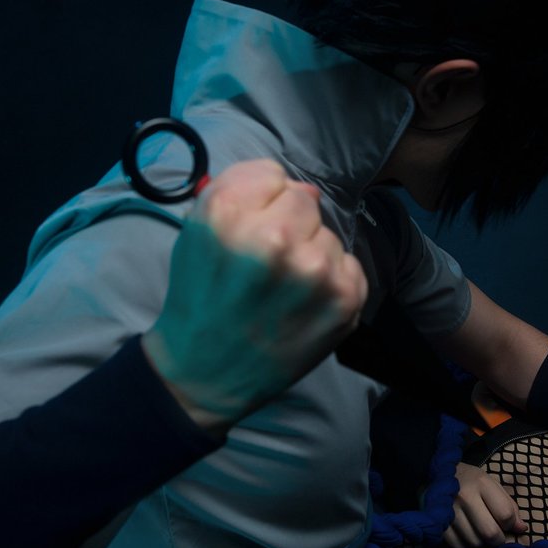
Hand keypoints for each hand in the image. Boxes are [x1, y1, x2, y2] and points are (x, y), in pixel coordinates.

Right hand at [142, 159, 367, 426]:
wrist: (205, 372)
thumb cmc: (201, 297)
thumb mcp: (197, 230)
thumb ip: (242, 189)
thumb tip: (303, 189)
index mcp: (229, 215)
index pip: (273, 175)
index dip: (260, 202)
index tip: (247, 231)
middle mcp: (275, 238)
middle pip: (305, 200)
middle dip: (289, 226)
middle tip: (265, 267)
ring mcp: (315, 270)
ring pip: (328, 235)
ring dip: (311, 256)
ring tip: (282, 292)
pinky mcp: (345, 299)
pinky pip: (349, 265)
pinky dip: (332, 282)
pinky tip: (304, 306)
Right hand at [443, 463, 527, 547]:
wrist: (438, 476)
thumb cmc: (471, 482)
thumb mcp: (492, 485)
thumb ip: (509, 506)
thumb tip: (521, 529)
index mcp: (481, 483)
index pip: (505, 514)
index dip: (511, 524)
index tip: (507, 523)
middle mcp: (464, 496)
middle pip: (490, 533)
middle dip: (498, 539)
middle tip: (497, 535)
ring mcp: (449, 511)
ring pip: (474, 542)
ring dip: (482, 544)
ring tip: (480, 533)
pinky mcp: (438, 523)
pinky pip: (458, 546)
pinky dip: (466, 546)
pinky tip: (466, 535)